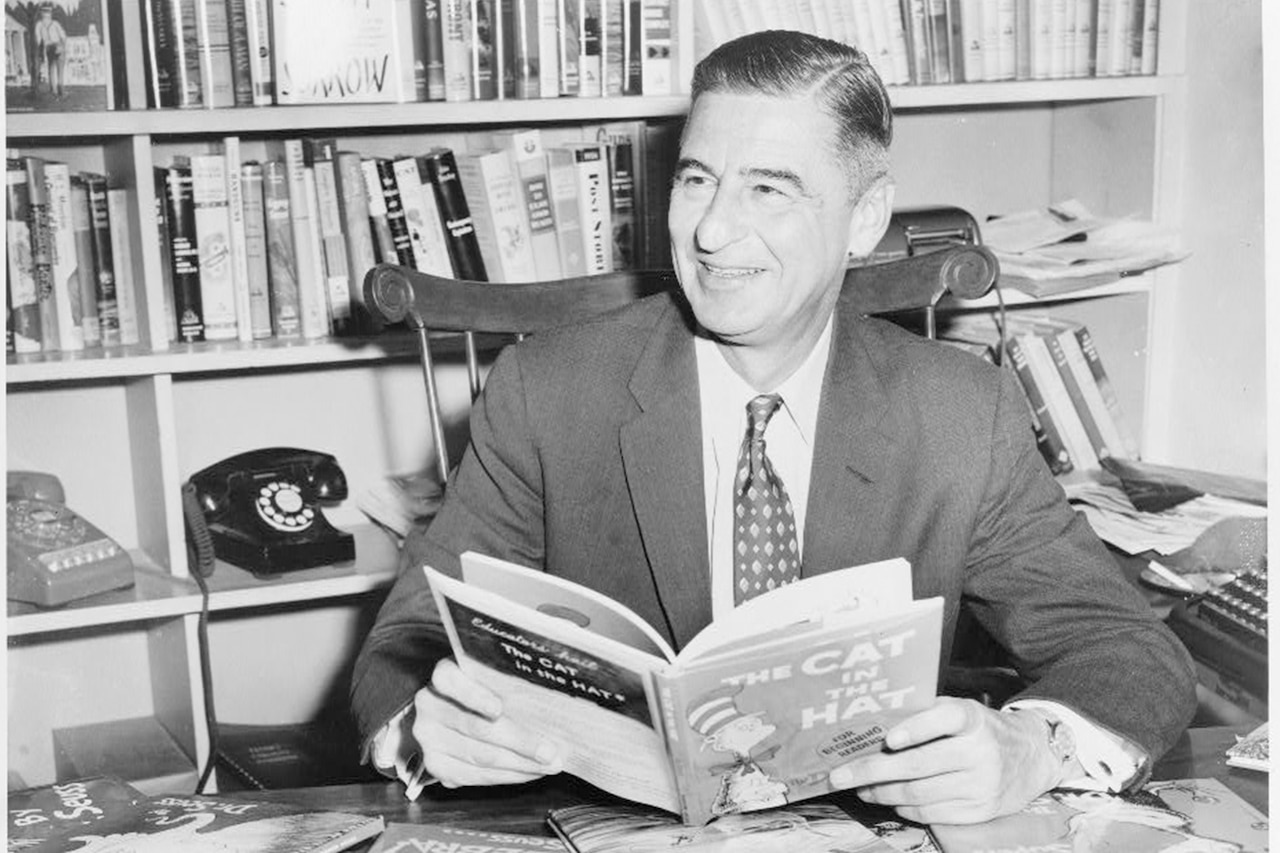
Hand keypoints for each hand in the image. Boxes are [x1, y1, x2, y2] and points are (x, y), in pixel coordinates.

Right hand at [411, 658, 563, 787]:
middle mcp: (430, 705)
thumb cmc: (481, 689)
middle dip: (519, 742)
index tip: (499, 708)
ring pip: (479, 756)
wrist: (447, 711)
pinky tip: (528, 773)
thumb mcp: (489, 676)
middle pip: (476, 727)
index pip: (450, 679)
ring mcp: (429, 737)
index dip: (474, 695)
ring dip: (519, 764)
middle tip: (550, 751)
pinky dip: (506, 776)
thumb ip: (506, 684)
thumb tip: (549, 704)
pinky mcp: (435, 764)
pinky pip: (473, 776)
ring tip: (548, 765)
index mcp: (443, 675)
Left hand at [828, 698, 1061, 823]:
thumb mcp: (962, 710)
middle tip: (839, 775)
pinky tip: (888, 800)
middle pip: (918, 765)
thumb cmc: (981, 729)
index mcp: (972, 719)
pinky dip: (904, 808)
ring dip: (881, 793)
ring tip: (859, 787)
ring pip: (918, 794)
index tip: (889, 740)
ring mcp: (981, 785)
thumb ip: (927, 715)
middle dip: (872, 771)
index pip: (944, 719)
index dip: (916, 729)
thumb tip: (874, 725)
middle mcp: (979, 752)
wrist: (1032, 757)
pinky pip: (931, 813)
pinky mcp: (979, 811)